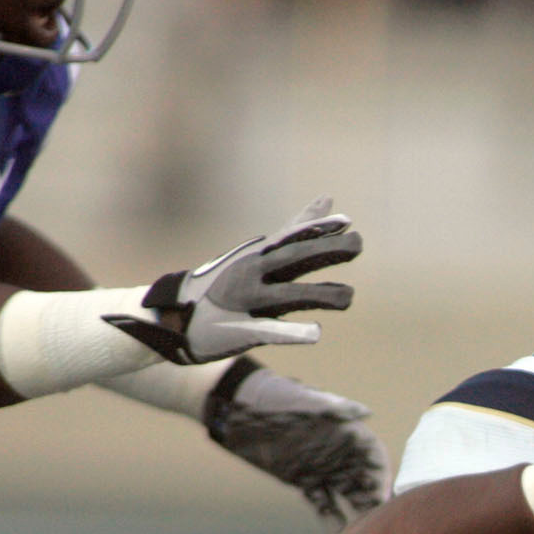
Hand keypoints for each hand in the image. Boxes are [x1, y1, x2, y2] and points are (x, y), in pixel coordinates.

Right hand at [104, 197, 360, 364]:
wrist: (175, 317)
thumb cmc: (225, 284)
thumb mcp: (261, 252)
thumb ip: (296, 229)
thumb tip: (328, 200)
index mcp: (259, 257)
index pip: (293, 238)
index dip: (319, 229)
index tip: (347, 221)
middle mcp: (252, 273)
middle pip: (293, 259)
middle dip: (325, 250)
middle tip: (358, 244)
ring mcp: (246, 300)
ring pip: (286, 295)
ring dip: (317, 294)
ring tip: (348, 298)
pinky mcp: (242, 330)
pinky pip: (270, 330)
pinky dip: (293, 332)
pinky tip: (316, 333)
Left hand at [205, 359, 387, 526]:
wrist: (239, 409)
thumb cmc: (276, 399)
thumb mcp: (307, 401)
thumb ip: (336, 407)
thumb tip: (365, 412)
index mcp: (345, 432)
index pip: (374, 457)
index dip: (382, 476)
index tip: (384, 496)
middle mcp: (338, 452)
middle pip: (364, 480)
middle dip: (373, 501)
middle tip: (379, 524)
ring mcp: (321, 468)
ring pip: (346, 495)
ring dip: (356, 513)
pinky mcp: (302, 480)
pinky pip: (322, 502)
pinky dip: (330, 518)